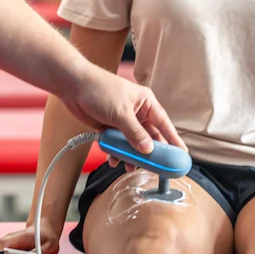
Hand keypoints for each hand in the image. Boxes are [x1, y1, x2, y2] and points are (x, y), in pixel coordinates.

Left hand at [58, 64, 186, 157]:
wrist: (73, 86)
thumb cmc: (100, 89)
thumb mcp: (121, 113)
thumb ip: (135, 133)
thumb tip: (148, 149)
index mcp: (146, 103)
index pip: (164, 124)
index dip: (173, 140)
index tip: (182, 154)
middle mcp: (137, 113)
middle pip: (150, 137)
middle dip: (151, 152)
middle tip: (157, 167)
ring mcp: (123, 121)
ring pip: (133, 143)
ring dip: (132, 155)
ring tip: (131, 167)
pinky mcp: (110, 128)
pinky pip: (118, 144)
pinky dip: (117, 152)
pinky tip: (114, 160)